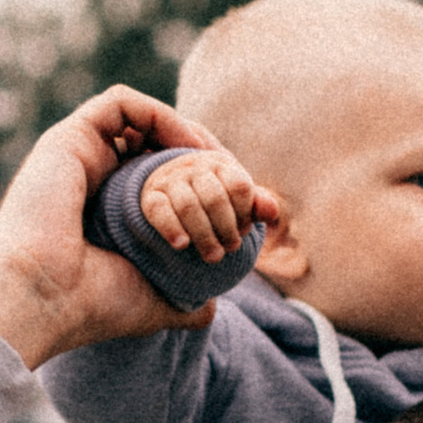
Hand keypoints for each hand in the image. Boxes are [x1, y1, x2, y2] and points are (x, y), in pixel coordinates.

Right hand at [0, 88, 271, 369]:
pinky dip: (159, 114)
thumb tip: (208, 312)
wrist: (42, 297)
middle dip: (197, 151)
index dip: (196, 177)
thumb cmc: (89, 306)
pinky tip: (186, 145)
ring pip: (139, 119)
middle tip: (231, 172)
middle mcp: (87, 177)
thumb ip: (181, 305)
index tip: (232, 196)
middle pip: (152, 143)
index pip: (155, 176)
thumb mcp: (151, 302)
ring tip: (213, 158)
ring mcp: (76, 154)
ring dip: (183, 130)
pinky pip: (121, 103)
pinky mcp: (68, 136)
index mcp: (102, 211)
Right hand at [140, 143, 262, 263]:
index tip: (245, 230)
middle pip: (215, 198)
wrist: (170, 189)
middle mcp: (194, 167)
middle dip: (226, 229)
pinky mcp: (150, 196)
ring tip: (214, 257)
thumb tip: (271, 212)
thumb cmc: (212, 197)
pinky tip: (182, 245)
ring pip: (188, 206)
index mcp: (220, 165)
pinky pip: (159, 210)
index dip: (245, 214)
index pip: (239, 186)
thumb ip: (255, 205)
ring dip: (204, 236)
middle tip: (231, 249)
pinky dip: (171, 229)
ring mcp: (170, 180)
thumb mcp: (235, 199)